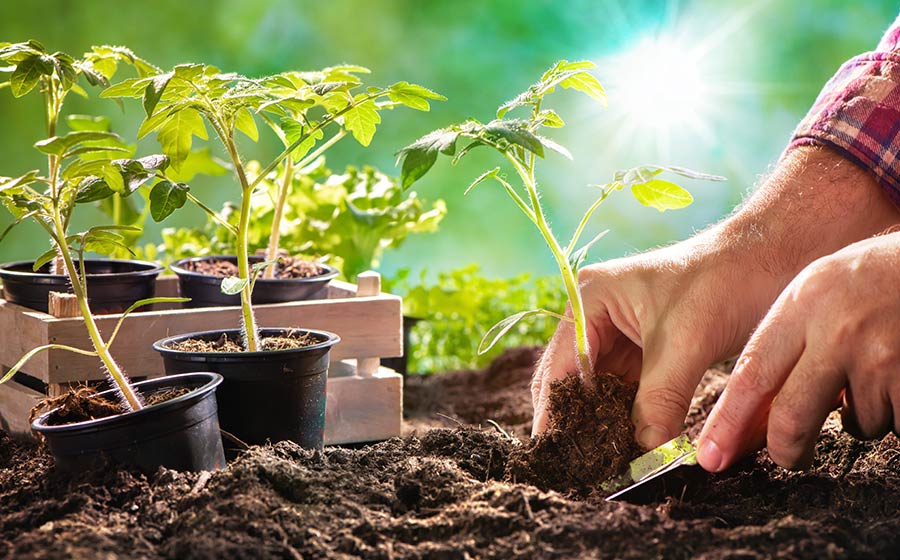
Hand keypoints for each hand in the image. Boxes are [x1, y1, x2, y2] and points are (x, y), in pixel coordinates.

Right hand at [531, 241, 774, 446]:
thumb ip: (659, 400)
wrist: (774, 259)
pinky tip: (626, 444)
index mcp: (591, 298)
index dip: (556, 409)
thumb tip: (644, 454)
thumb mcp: (687, 343)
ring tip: (598, 461)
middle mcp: (595, 313)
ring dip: (601, 421)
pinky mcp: (644, 349)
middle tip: (576, 465)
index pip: (563, 364)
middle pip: (572, 378)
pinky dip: (625, 416)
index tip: (554, 451)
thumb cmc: (726, 281)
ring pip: (598, 388)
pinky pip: (624, 390)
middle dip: (574, 418)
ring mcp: (618, 332)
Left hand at [698, 231, 899, 470]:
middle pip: (791, 417)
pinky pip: (895, 424)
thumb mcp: (822, 287)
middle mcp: (837, 331)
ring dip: (862, 417)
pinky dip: (895, 414)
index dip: (728, 422)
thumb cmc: (880, 275)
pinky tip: (898, 380)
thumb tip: (754, 412)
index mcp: (805, 303)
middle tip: (788, 457)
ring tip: (877, 375)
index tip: (711, 456)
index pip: (752, 374)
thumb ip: (788, 339)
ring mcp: (881, 358)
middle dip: (786, 449)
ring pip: (856, 424)